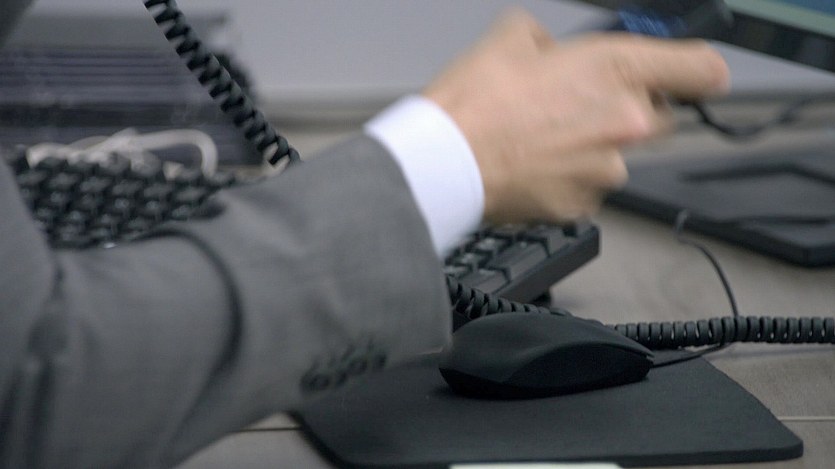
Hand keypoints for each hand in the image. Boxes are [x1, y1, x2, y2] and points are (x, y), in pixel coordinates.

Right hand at [424, 9, 729, 223]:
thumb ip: (550, 37)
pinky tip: (533, 165)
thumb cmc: (476, 105)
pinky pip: (588, 188)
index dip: (703, 71)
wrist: (446, 163)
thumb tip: (551, 48)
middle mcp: (624, 124)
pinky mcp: (582, 206)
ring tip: (540, 139)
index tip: (704, 77)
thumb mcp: (511, 37)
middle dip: (628, 112)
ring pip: (617, 157)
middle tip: (580, 108)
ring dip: (592, 148)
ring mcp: (605, 171)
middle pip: (658, 119)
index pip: (700, 69)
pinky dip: (568, 178)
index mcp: (615, 71)